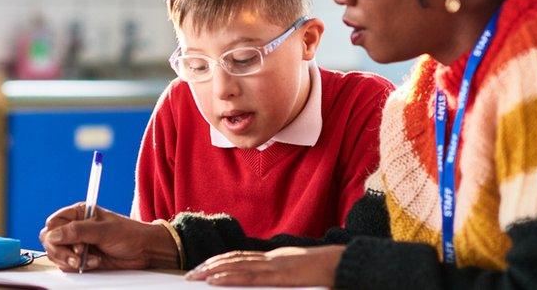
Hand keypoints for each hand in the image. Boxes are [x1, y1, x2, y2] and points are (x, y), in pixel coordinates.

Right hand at [39, 202, 178, 271]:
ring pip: (56, 255)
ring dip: (71, 261)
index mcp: (78, 213)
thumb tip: (52, 235)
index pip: (52, 223)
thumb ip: (77, 232)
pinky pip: (67, 266)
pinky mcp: (81, 258)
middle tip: (78, 255)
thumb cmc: (129, 234)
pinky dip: (78, 267)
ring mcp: (77, 244)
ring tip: (91, 259)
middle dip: (62, 252)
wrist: (144, 250)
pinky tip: (95, 262)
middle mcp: (75, 227)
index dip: (56, 234)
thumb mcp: (103, 230)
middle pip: (50, 241)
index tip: (71, 242)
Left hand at [185, 245, 344, 286]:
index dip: (222, 261)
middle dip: (211, 266)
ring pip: (237, 266)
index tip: (206, 267)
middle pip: (235, 260)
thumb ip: (285, 276)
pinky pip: (249, 276)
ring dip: (213, 271)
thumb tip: (277, 279)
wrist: (345, 264)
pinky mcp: (279, 276)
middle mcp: (272, 259)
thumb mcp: (302, 274)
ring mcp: (274, 266)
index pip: (243, 257)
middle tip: (191, 274)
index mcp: (277, 258)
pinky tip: (215, 280)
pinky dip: (229, 277)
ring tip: (196, 276)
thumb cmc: (328, 272)